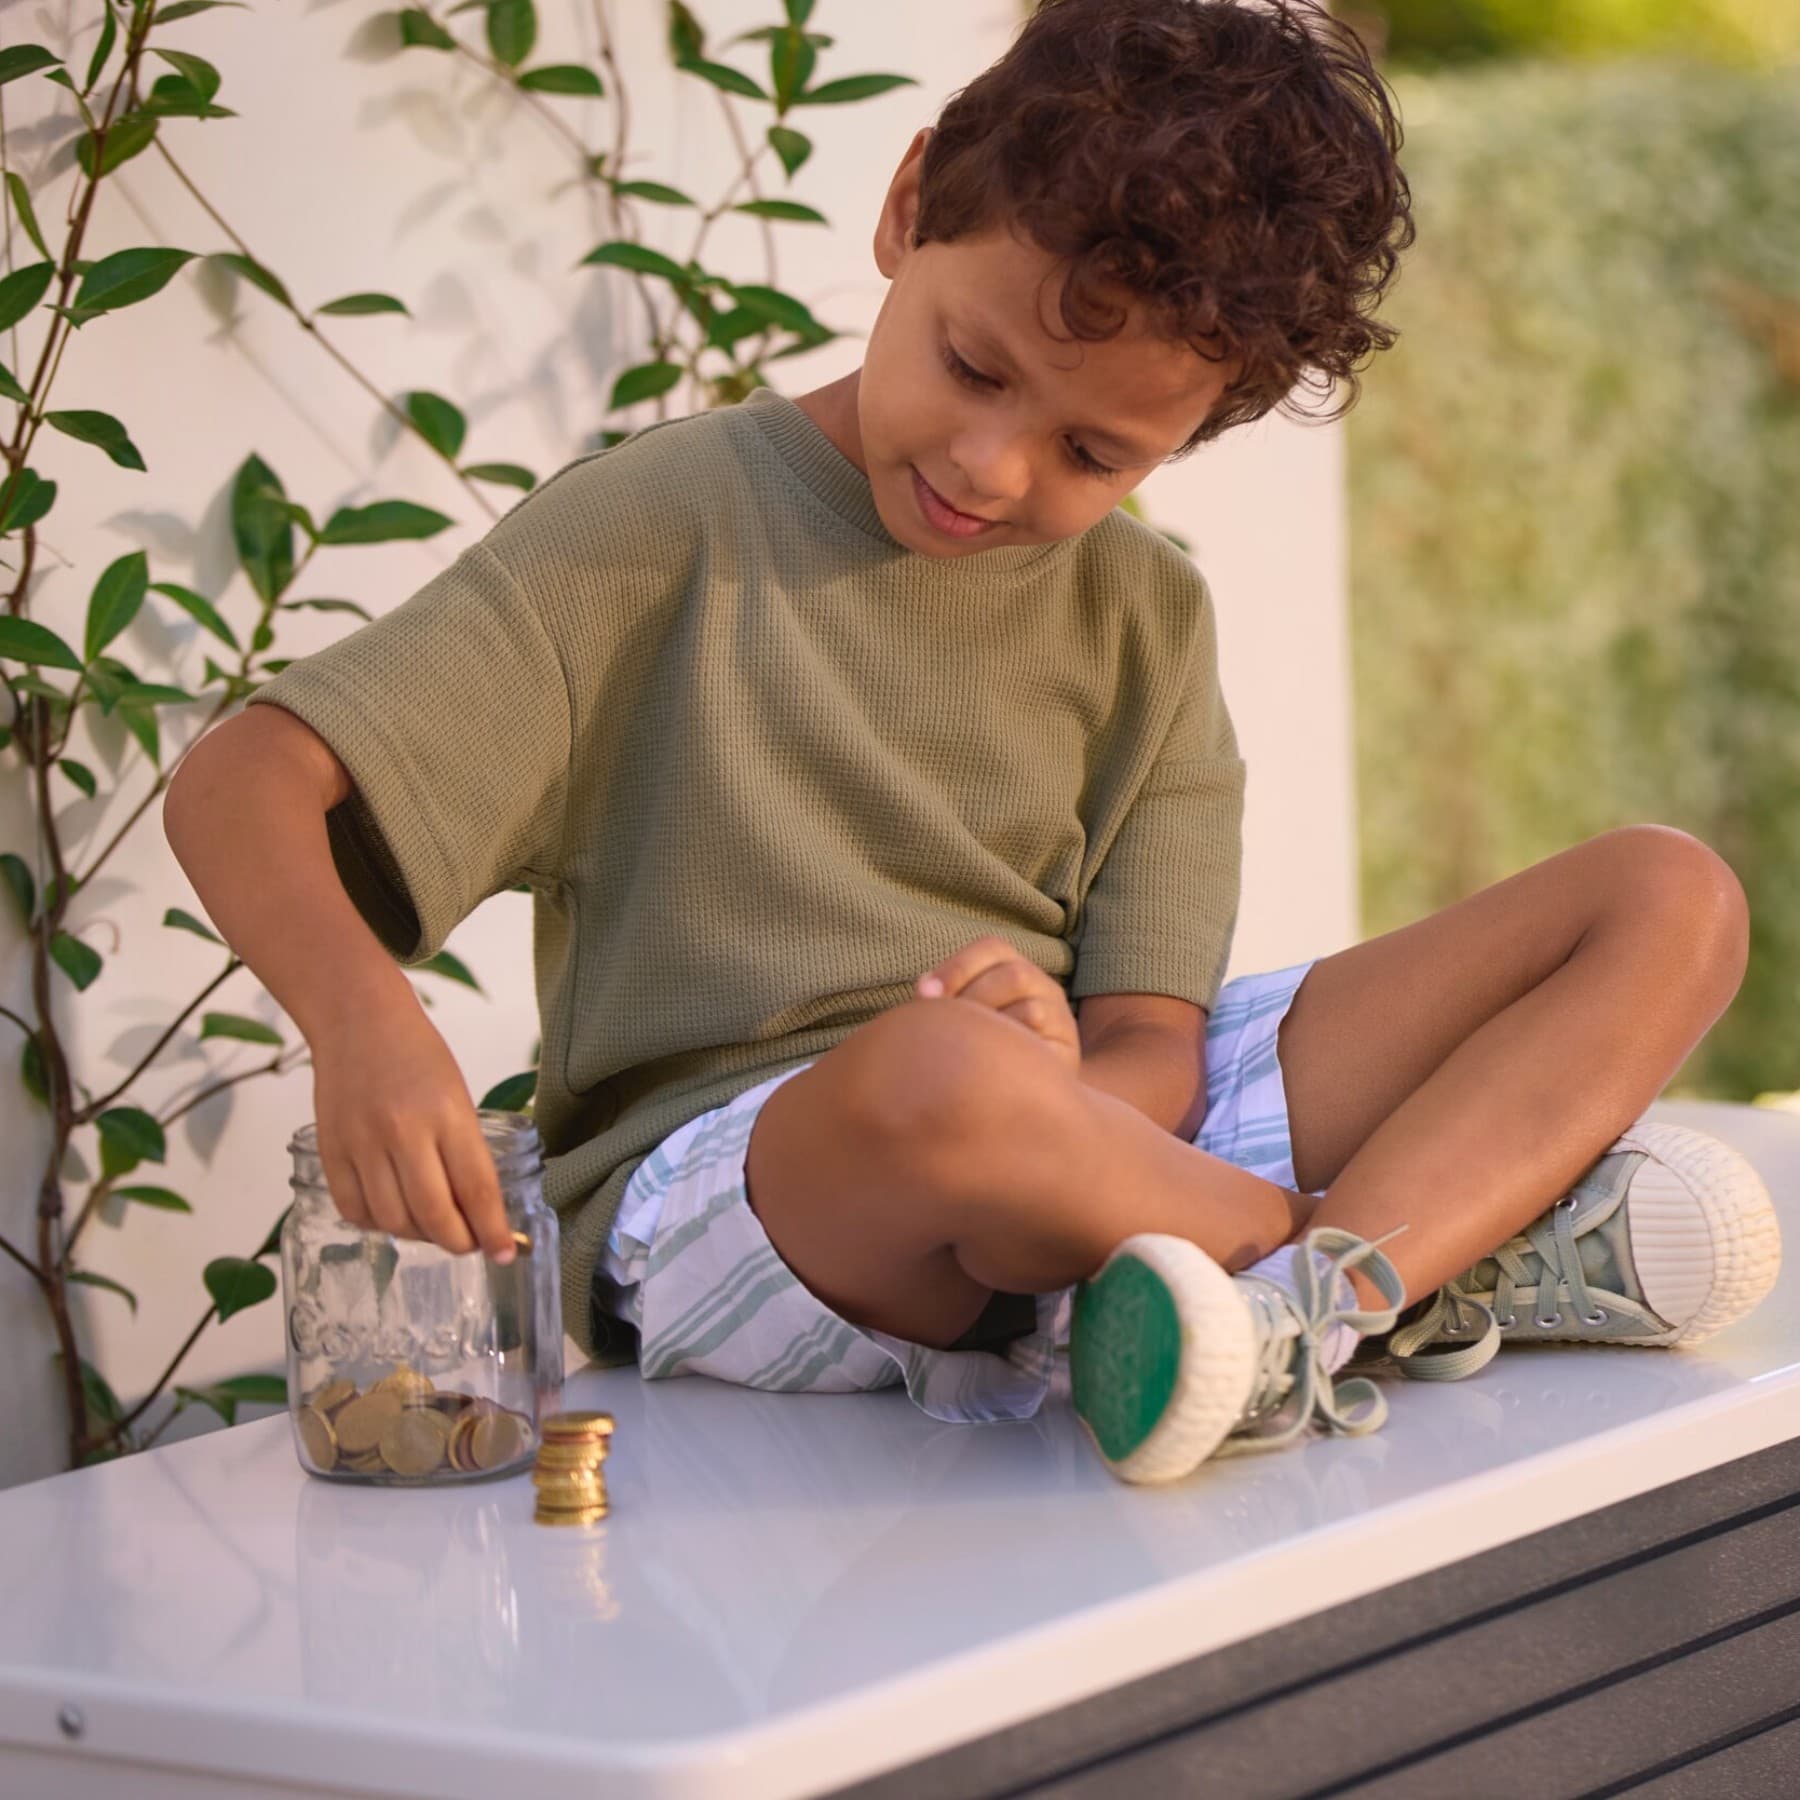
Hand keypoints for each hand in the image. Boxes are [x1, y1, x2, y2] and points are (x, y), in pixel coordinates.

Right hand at [307, 997, 516, 1262]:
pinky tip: (392, 1213)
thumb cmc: (418, 1056)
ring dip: (418, 1236)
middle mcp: (403, 1132)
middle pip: (433, 1215)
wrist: (358, 1021)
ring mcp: (362, 1143)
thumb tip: (478, 1211)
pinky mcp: (329, 1150)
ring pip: (393, 1220)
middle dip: (458, 1242)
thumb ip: (465, 1152)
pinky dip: (377, 1224)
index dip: (492, 1230)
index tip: (506, 1252)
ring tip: (432, 1226)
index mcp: (447, 1115)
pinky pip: (354, 1210)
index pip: (476, 1188)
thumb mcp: (458, 1096)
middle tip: (469, 1244)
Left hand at [913, 934, 1080, 1076]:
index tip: (924, 994)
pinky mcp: (1066, 1047)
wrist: (1024, 1082)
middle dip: (973, 999)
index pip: (991, 948)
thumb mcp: (964, 1009)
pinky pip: (1041, 1044)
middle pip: (1014, 976)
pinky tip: (987, 1063)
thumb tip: (923, 991)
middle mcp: (1041, 984)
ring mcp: (1058, 1015)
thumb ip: (945, 996)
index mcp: (1013, 965)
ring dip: (993, 1028)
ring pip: (1031, 1010)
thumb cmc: (982, 1039)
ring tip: (966, 1048)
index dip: (956, 967)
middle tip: (947, 1028)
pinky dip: (1011, 1051)